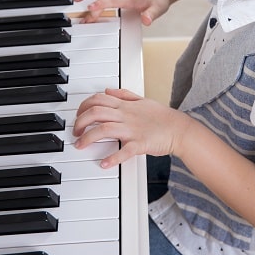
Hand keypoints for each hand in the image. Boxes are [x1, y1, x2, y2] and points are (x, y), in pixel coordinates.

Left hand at [73, 88, 189, 167]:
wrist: (179, 128)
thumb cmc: (162, 116)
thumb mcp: (142, 100)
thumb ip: (123, 94)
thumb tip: (108, 90)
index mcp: (125, 105)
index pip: (98, 99)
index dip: (83, 106)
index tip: (78, 115)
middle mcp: (126, 115)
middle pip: (96, 112)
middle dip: (80, 121)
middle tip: (76, 131)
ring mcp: (132, 129)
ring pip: (104, 130)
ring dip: (88, 138)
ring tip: (80, 145)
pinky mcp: (140, 144)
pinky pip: (124, 151)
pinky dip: (112, 158)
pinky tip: (104, 164)